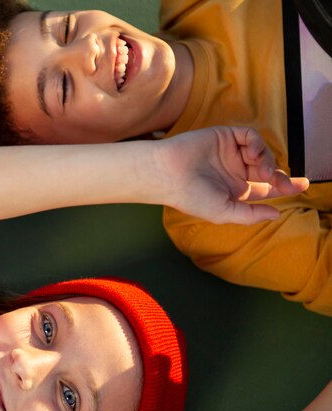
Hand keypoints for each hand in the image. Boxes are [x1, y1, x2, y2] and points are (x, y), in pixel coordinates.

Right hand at [158, 127, 308, 224]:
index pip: (264, 188)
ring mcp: (230, 153)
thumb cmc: (190, 197)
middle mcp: (234, 171)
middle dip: (279, 175)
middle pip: (266, 170)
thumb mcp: (224, 212)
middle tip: (290, 183)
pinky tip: (252, 153)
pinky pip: (249, 136)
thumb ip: (251, 214)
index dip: (283, 186)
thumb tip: (277, 214)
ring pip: (261, 152)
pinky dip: (256, 143)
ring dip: (266, 160)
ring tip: (260, 170)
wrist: (167, 174)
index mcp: (233, 190)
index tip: (302, 185)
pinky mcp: (225, 136)